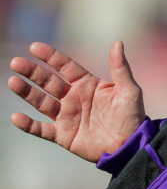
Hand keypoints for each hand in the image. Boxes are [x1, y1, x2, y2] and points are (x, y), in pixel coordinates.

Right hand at [8, 41, 145, 162]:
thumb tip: (118, 42)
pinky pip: (42, 129)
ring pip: (42, 102)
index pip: (65, 67)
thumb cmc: (132, 117)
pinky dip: (28, 125)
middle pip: (48, 82)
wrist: (131, 146)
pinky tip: (16, 117)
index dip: (51, 57)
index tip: (35, 47)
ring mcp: (67, 116)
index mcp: (87, 85)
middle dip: (32, 72)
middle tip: (17, 63)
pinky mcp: (63, 135)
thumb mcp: (129, 90)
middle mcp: (73, 98)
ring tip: (13, 82)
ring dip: (27, 92)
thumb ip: (121, 68)